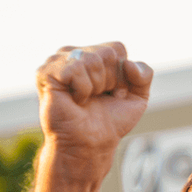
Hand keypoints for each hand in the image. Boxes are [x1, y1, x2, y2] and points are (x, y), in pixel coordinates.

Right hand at [36, 42, 152, 163]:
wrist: (91, 144)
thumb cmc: (111, 121)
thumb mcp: (138, 97)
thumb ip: (144, 75)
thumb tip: (127, 63)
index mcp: (93, 54)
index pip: (117, 48)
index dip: (122, 75)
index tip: (113, 93)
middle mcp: (74, 53)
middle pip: (107, 53)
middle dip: (110, 81)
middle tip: (98, 98)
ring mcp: (58, 61)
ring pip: (92, 59)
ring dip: (96, 87)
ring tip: (86, 100)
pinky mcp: (46, 72)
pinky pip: (75, 69)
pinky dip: (82, 89)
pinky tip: (74, 100)